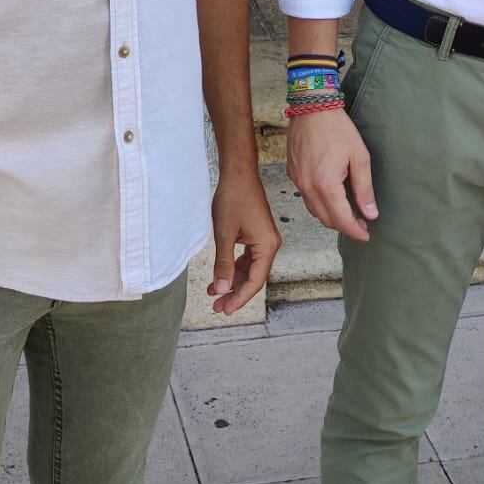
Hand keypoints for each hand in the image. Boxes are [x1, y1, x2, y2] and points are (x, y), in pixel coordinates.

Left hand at [207, 171, 281, 314]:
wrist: (237, 173)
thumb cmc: (233, 198)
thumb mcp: (224, 234)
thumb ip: (224, 264)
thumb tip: (222, 289)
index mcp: (267, 246)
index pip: (255, 281)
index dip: (239, 297)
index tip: (225, 309)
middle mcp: (270, 244)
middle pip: (253, 277)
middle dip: (235, 292)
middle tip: (217, 307)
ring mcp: (264, 239)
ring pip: (249, 269)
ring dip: (232, 281)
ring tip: (214, 293)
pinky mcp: (257, 234)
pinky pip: (247, 258)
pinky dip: (234, 267)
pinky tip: (220, 275)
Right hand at [286, 108, 378, 240]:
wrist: (312, 106)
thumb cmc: (337, 128)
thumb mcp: (359, 157)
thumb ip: (364, 188)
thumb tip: (371, 213)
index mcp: (326, 184)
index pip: (341, 220)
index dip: (355, 231)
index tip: (366, 235)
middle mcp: (307, 186)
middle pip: (326, 219)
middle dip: (344, 226)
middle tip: (361, 223)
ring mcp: (297, 180)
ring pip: (314, 210)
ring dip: (330, 216)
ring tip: (348, 211)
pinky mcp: (292, 173)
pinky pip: (306, 197)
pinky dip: (319, 203)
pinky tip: (331, 195)